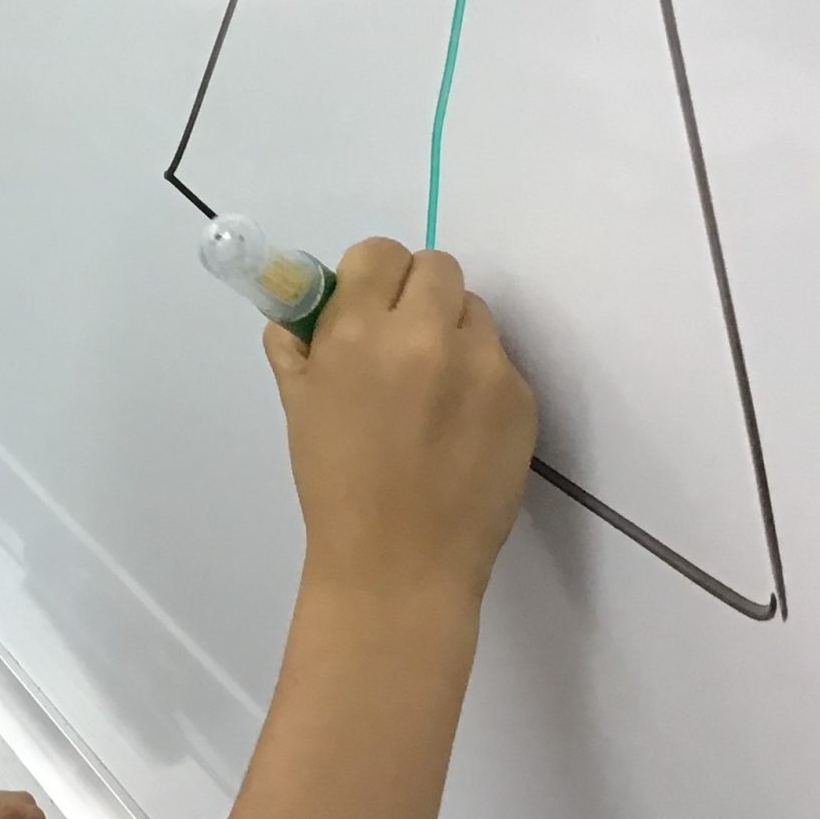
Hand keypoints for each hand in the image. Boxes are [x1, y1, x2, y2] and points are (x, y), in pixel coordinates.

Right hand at [264, 239, 536, 609]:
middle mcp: (425, 336)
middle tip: (403, 342)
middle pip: (436, 267)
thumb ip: (298, 346)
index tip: (368, 307)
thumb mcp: (299, 408)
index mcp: (358, 334)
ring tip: (434, 392)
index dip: (372, 277)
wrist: (399, 565)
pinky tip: (460, 427)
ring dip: (453, 334)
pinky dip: (479, 380)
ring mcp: (482, 366)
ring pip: (474, 311)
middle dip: (417, 295)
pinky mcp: (521, 398)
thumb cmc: (335, 486)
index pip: (378, 253)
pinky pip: (499, 361)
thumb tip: (300, 308)